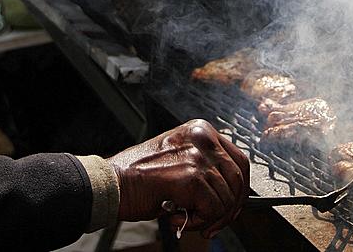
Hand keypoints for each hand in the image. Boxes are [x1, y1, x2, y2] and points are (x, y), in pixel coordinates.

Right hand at [107, 119, 249, 237]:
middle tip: (212, 223)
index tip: (232, 206)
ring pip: (226, 199)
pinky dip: (197, 222)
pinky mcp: (192, 177)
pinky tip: (177, 217)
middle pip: (238, 180)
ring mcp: (198, 156)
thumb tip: (230, 192)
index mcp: (201, 130)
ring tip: (184, 218)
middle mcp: (202, 138)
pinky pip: (213, 210)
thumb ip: (205, 167)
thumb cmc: (139, 177)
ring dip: (208, 217)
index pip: (239, 160)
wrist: (112, 184)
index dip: (240, 189)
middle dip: (229, 209)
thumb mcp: (179, 159)